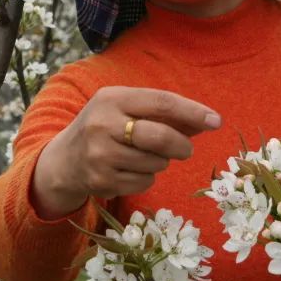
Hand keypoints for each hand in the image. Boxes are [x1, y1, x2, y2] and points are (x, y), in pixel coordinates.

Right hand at [32, 87, 221, 219]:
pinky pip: (144, 182)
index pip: (161, 101)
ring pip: (155, 162)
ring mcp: (100, 155)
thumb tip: (207, 121)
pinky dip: (147, 177)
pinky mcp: (101, 181)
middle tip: (187, 149)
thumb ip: (162, 113)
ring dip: (161, 162)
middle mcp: (102, 124)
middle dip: (182, 145)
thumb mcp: (126, 110)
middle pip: (160, 136)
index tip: (216, 121)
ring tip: (143, 156)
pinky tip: (130, 170)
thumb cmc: (106, 127)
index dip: (192, 111)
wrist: (64, 160)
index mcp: (112, 98)